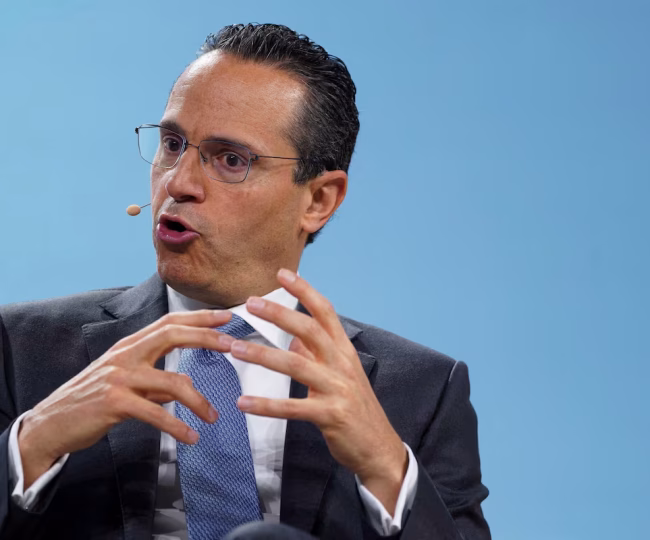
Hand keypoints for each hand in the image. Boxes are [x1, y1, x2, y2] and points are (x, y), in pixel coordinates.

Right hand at [18, 309, 233, 488]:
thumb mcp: (125, 384)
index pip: (169, 323)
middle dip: (206, 337)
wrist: (50, 424)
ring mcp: (119, 377)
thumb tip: (183, 389)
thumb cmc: (89, 401)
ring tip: (214, 416)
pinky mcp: (114, 402)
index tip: (225, 317)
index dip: (198, 318)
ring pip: (171, 381)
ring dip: (198, 401)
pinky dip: (177, 426)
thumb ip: (154, 384)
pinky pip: (155, 414)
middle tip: (233, 344)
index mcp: (129, 346)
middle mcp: (125, 355)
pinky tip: (191, 436)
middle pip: (171, 334)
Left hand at [231, 269, 407, 514]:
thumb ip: (317, 356)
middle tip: (250, 303)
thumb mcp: (341, 375)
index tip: (282, 274)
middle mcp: (342, 365)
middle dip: (279, 314)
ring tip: (235, 349)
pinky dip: (266, 406)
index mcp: (344, 351)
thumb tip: (293, 339)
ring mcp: (338, 389)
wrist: (378, 447)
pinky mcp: (330, 415)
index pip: (325, 312)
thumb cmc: (355, 408)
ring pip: (296, 365)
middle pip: (310, 330)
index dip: (305, 291)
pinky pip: (292, 408)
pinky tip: (243, 403)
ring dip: (263, 355)